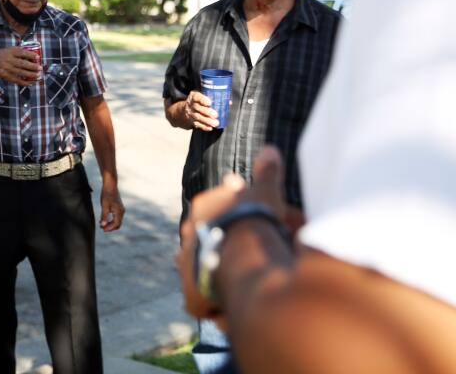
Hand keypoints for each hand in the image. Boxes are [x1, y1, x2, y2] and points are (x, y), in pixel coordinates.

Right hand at [0, 46, 40, 85]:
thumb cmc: (2, 55)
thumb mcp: (9, 49)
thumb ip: (19, 51)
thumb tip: (34, 54)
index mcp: (10, 51)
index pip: (22, 52)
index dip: (30, 55)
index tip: (38, 57)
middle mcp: (8, 60)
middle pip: (22, 64)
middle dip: (32, 66)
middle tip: (40, 68)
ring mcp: (7, 68)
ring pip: (20, 72)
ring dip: (30, 75)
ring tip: (38, 76)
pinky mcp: (6, 76)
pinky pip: (16, 80)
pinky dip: (24, 82)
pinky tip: (31, 83)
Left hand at [99, 182, 123, 231]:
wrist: (110, 185)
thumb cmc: (106, 194)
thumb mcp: (104, 206)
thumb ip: (104, 216)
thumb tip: (103, 225)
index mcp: (119, 211)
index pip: (116, 224)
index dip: (109, 228)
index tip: (102, 229)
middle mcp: (122, 211)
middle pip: (117, 224)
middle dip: (110, 227)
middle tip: (102, 228)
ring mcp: (121, 210)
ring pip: (117, 221)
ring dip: (110, 224)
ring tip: (102, 225)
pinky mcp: (119, 208)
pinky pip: (116, 217)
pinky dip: (111, 220)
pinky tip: (104, 220)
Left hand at [176, 146, 288, 319]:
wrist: (241, 251)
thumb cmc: (254, 217)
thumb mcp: (264, 191)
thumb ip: (266, 173)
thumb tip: (269, 149)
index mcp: (202, 208)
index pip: (218, 208)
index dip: (239, 214)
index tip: (251, 219)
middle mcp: (188, 236)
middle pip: (213, 241)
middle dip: (232, 245)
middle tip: (256, 254)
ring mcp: (187, 266)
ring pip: (207, 271)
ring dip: (225, 275)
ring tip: (248, 282)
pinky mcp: (191, 296)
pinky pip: (206, 302)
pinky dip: (220, 305)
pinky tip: (236, 307)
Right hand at [182, 91, 219, 130]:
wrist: (186, 108)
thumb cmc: (199, 100)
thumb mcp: (204, 95)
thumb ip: (215, 97)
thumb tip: (229, 103)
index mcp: (194, 96)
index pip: (197, 97)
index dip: (202, 100)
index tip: (209, 103)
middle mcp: (191, 104)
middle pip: (198, 108)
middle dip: (207, 112)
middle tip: (216, 115)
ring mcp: (191, 113)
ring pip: (198, 117)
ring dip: (207, 121)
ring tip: (215, 123)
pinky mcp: (192, 121)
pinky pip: (197, 124)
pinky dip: (204, 127)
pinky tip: (210, 128)